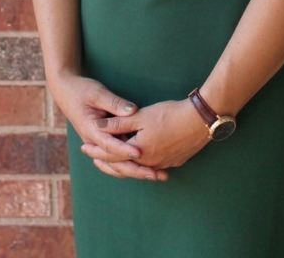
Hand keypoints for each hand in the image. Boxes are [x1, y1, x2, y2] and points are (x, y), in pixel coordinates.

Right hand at [50, 72, 167, 181]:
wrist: (66, 92)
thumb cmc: (81, 90)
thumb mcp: (97, 93)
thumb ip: (114, 103)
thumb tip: (132, 111)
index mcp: (91, 130)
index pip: (109, 145)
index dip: (124, 150)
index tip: (140, 153)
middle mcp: (94, 142)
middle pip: (115, 162)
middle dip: (135, 170)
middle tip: (155, 175)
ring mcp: (99, 144)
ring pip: (116, 164)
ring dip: (136, 171)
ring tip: (157, 175)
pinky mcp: (104, 142)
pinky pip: (116, 159)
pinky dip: (130, 165)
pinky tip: (146, 169)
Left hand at [81, 98, 209, 178]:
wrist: (199, 120)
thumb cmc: (169, 115)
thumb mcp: (141, 116)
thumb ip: (118, 123)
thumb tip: (99, 126)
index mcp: (138, 152)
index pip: (111, 154)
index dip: (96, 150)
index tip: (84, 147)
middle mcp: (149, 162)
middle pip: (124, 165)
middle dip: (108, 161)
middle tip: (94, 158)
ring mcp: (163, 164)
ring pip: (139, 167)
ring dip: (126, 163)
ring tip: (116, 159)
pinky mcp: (175, 161)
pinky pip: (154, 166)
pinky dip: (143, 164)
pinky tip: (142, 159)